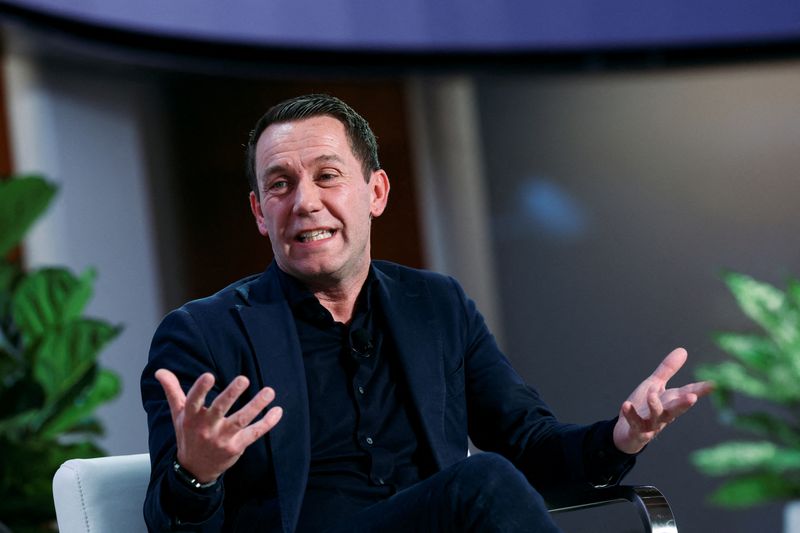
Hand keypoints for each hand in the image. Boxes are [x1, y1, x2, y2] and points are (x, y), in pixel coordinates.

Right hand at [155, 369, 282, 482]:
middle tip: (244, 379)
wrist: (195, 469)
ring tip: (270, 391)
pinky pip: (254, 433)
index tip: (209, 375)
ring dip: (256, 406)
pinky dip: (267, 423)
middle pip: (220, 409)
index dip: (200, 389)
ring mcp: (222, 438)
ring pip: (241, 420)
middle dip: (231, 395)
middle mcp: (207, 428)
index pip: (194, 402)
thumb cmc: (189, 434)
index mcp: (191, 417)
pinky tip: (278, 411)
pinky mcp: (236, 447)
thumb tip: (160, 371)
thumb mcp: (178, 414)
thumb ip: (172, 391)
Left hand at [613, 348, 712, 453]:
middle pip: (676, 409)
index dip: (700, 390)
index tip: (715, 384)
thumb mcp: (654, 385)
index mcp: (670, 402)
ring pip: (656, 417)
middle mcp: (664, 414)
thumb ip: (667, 370)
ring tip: (652, 394)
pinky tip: (626, 405)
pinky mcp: (636, 431)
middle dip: (684, 404)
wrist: (626, 433)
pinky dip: (630, 415)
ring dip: (655, 406)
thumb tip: (683, 350)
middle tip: (692, 398)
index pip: (687, 394)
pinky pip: (634, 423)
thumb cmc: (643, 407)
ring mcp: (651, 424)